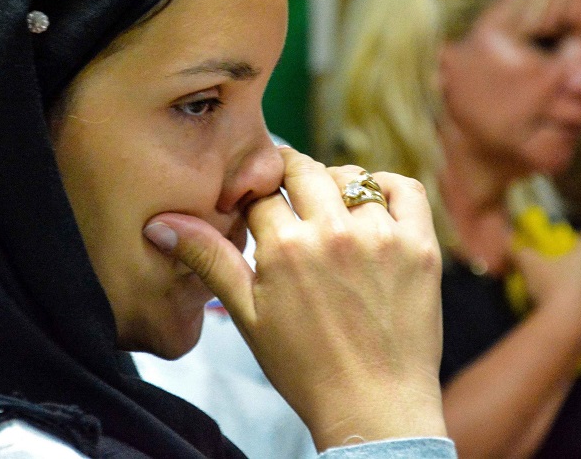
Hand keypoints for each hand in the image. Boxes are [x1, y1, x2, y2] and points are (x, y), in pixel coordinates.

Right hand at [153, 147, 446, 449]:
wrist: (374, 407)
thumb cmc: (305, 368)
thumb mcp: (247, 315)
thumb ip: (208, 259)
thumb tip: (160, 223)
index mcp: (285, 248)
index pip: (261, 193)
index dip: (255, 197)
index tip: (258, 204)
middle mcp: (334, 233)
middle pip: (305, 172)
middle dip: (291, 179)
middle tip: (291, 199)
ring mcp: (382, 237)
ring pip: (353, 177)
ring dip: (337, 186)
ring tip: (331, 211)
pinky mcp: (420, 246)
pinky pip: (406, 189)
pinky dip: (389, 187)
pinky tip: (374, 205)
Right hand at [511, 231, 580, 339]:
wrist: (567, 328)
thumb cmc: (550, 286)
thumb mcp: (527, 264)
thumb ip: (518, 251)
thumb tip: (508, 243)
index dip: (576, 241)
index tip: (563, 247)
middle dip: (577, 269)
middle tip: (556, 274)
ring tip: (560, 300)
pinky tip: (566, 318)